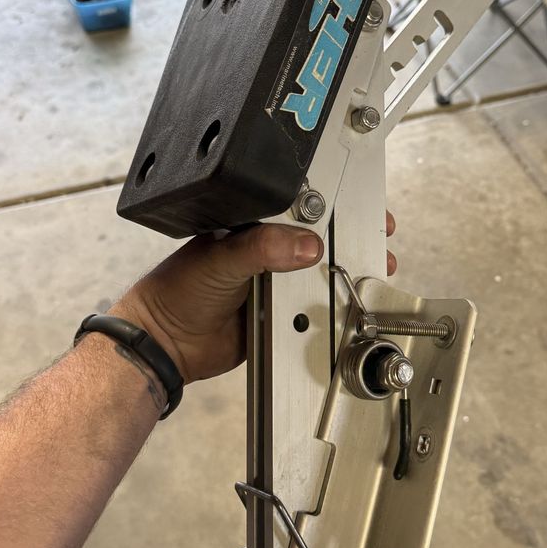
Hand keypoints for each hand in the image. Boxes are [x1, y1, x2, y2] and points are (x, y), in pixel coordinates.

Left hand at [114, 214, 397, 384]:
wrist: (166, 344)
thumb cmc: (177, 290)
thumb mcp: (221, 258)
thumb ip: (262, 248)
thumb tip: (306, 245)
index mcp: (254, 223)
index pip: (300, 205)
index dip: (333, 202)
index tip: (362, 202)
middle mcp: (269, 250)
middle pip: (320, 238)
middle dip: (352, 237)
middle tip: (379, 234)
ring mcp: (277, 283)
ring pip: (321, 274)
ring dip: (347, 273)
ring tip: (374, 269)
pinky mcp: (282, 316)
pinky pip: (313, 308)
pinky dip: (332, 306)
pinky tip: (350, 303)